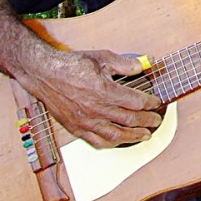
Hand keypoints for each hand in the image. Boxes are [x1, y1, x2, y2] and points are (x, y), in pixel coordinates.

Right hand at [14, 47, 164, 148]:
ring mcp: (85, 121)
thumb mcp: (101, 57)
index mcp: (104, 91)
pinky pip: (97, 141)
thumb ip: (124, 63)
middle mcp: (95, 109)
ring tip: (144, 135)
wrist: (43, 74)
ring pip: (115, 135)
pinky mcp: (76, 128)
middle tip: (156, 120)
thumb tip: (143, 65)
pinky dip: (112, 143)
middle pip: (129, 120)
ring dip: (133, 137)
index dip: (150, 104)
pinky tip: (119, 141)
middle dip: (146, 122)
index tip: (156, 103)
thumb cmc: (71, 65)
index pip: (135, 102)